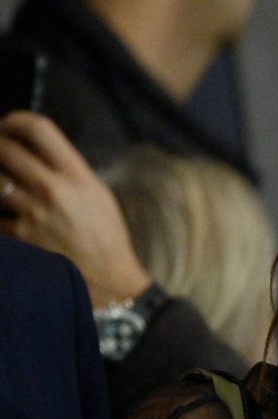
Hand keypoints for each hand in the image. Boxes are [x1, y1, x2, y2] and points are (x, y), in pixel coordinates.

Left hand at [0, 111, 150, 307]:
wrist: (108, 280)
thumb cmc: (106, 237)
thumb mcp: (97, 194)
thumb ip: (68, 169)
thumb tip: (35, 150)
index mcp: (76, 175)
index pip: (37, 128)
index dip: (13, 120)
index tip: (7, 128)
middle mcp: (53, 189)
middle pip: (3, 148)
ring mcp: (33, 213)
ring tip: (5, 187)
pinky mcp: (20, 237)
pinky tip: (11, 219)